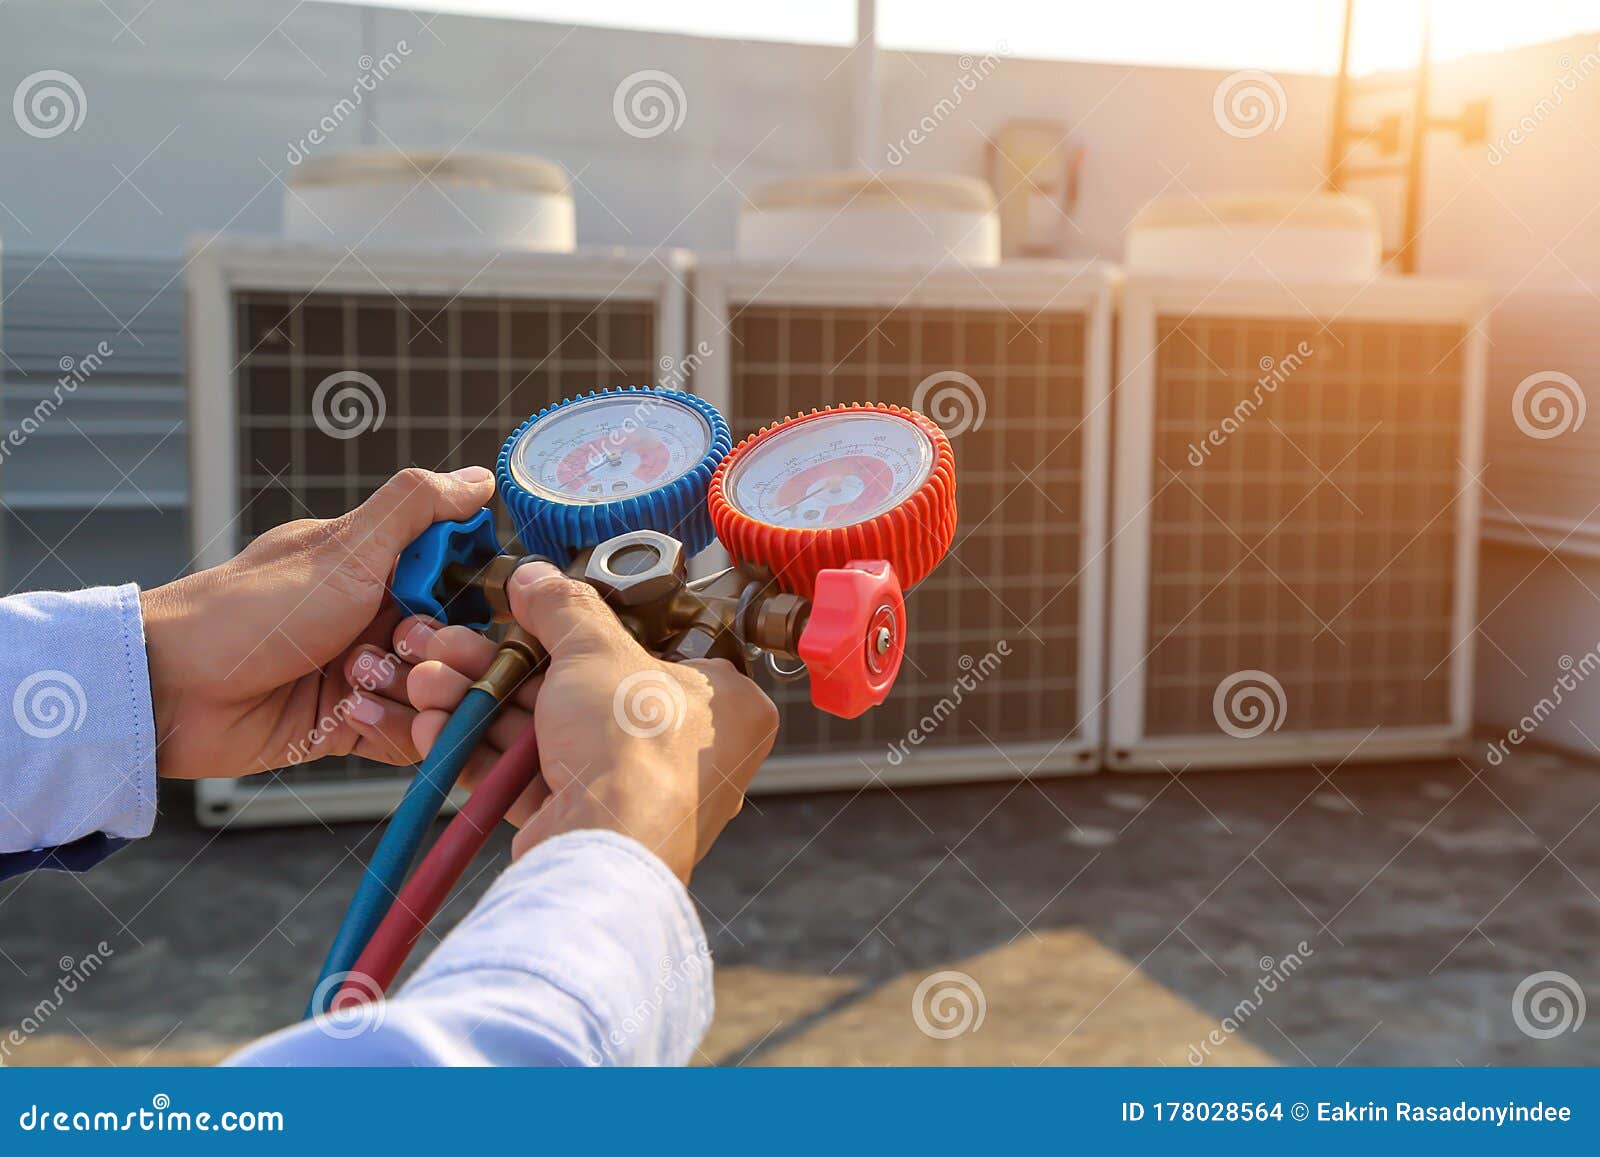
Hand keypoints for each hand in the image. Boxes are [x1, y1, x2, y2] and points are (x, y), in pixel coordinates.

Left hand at [139, 467, 495, 779]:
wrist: (176, 689)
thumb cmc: (251, 610)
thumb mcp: (346, 546)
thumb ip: (416, 506)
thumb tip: (480, 478)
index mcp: (381, 567)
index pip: (464, 582)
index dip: (474, 597)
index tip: (462, 604)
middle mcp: (379, 619)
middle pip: (460, 643)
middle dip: (443, 653)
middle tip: (404, 649)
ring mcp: (368, 674)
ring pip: (438, 694)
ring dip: (409, 692)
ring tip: (357, 683)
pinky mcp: (354, 724)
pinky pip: (409, 736)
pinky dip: (391, 727)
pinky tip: (348, 712)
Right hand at [377, 562, 777, 882]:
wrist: (603, 849)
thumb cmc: (634, 750)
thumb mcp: (598, 650)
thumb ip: (565, 609)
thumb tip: (538, 580)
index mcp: (725, 703)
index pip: (658, 645)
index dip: (592, 628)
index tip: (537, 611)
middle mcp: (688, 750)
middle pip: (584, 689)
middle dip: (505, 666)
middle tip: (458, 645)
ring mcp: (636, 790)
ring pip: (548, 732)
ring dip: (483, 704)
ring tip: (432, 681)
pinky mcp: (588, 823)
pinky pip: (532, 777)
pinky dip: (484, 752)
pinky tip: (438, 727)